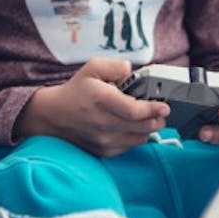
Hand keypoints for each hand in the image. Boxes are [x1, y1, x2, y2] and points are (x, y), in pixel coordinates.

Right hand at [13, 58, 168, 157]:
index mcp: (101, 100)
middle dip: (158, 119)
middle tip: (162, 111)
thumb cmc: (76, 91)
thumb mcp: (92, 68)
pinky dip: (137, 137)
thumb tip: (131, 70)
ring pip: (139, 138)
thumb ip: (114, 66)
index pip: (134, 110)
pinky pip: (129, 146)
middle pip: (142, 126)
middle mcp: (103, 123)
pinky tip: (134, 126)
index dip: (153, 109)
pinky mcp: (103, 151)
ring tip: (150, 118)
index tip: (164, 105)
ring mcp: (103, 140)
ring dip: (149, 128)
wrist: (54, 116)